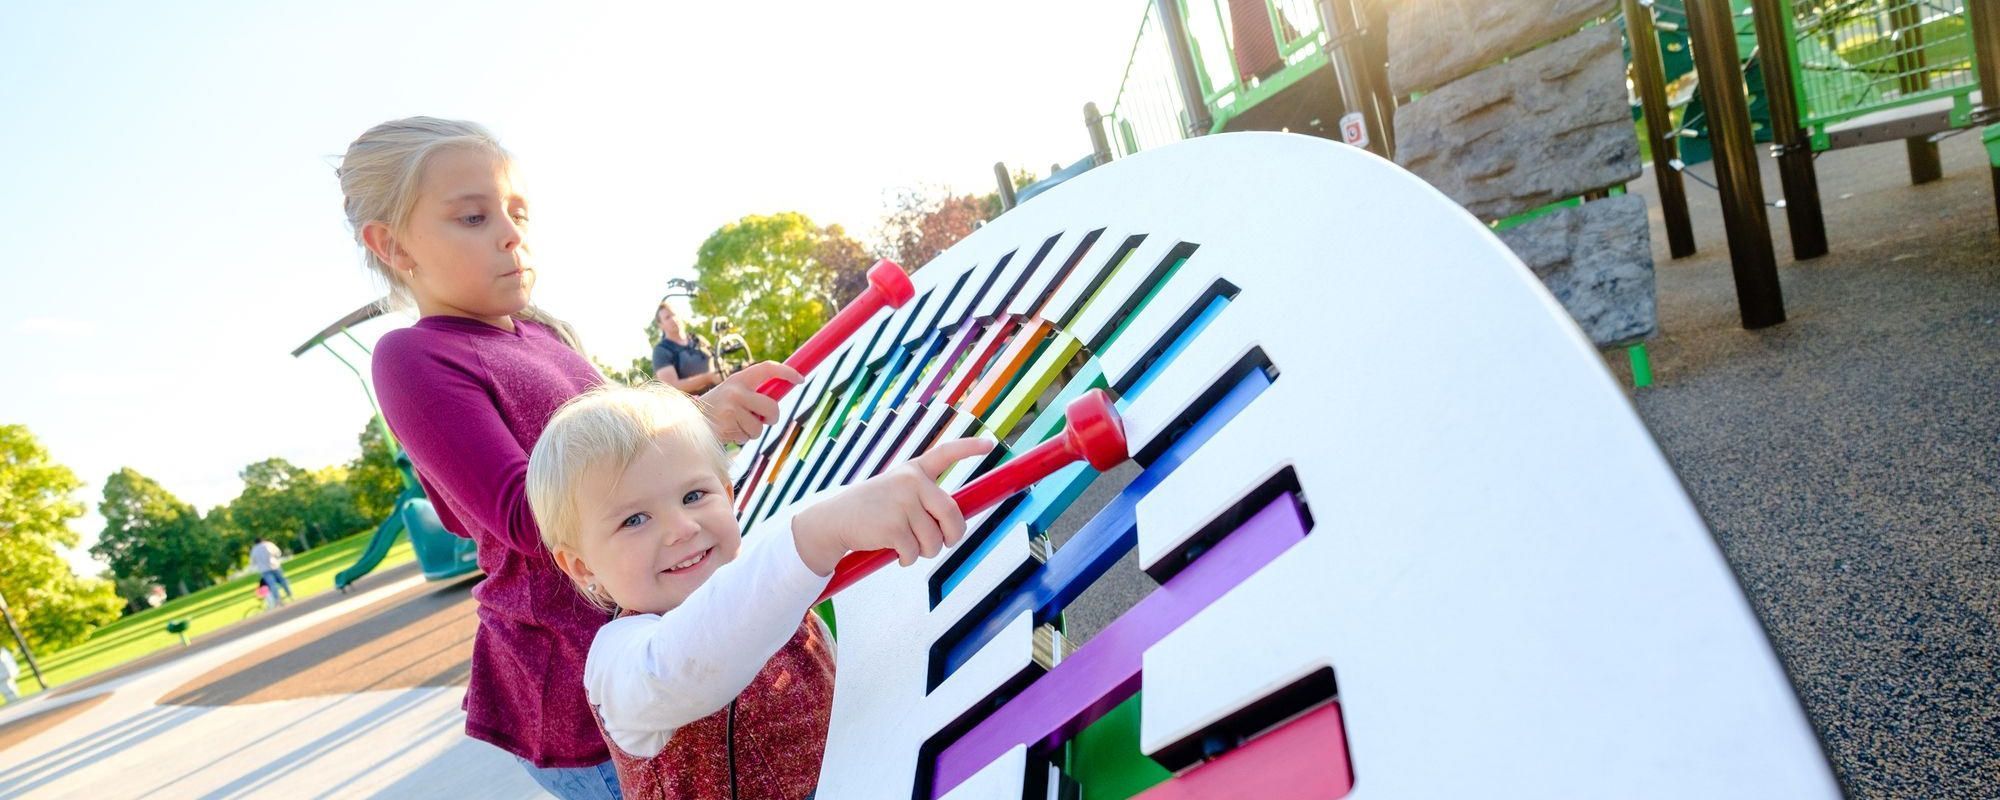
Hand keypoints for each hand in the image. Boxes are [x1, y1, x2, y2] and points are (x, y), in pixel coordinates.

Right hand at [698, 361, 803, 443]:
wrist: (690, 420)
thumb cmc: (719, 407)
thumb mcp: (734, 393)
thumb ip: (754, 394)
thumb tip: (780, 397)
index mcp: (739, 378)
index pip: (767, 368)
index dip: (786, 372)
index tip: (801, 380)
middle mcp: (736, 390)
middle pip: (772, 407)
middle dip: (772, 418)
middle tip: (766, 420)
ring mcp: (731, 407)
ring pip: (759, 427)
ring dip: (752, 431)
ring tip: (735, 424)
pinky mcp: (727, 424)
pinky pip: (746, 437)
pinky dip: (740, 437)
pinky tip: (728, 430)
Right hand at [792, 437, 995, 575]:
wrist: (835, 520)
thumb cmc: (873, 510)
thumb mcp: (898, 494)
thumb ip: (925, 502)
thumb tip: (955, 527)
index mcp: (915, 471)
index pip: (946, 452)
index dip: (969, 448)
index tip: (990, 443)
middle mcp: (911, 481)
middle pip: (952, 514)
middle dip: (952, 536)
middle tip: (945, 543)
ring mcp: (903, 502)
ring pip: (934, 540)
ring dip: (924, 552)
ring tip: (906, 545)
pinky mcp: (894, 526)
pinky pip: (914, 552)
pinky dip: (907, 559)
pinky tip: (893, 552)